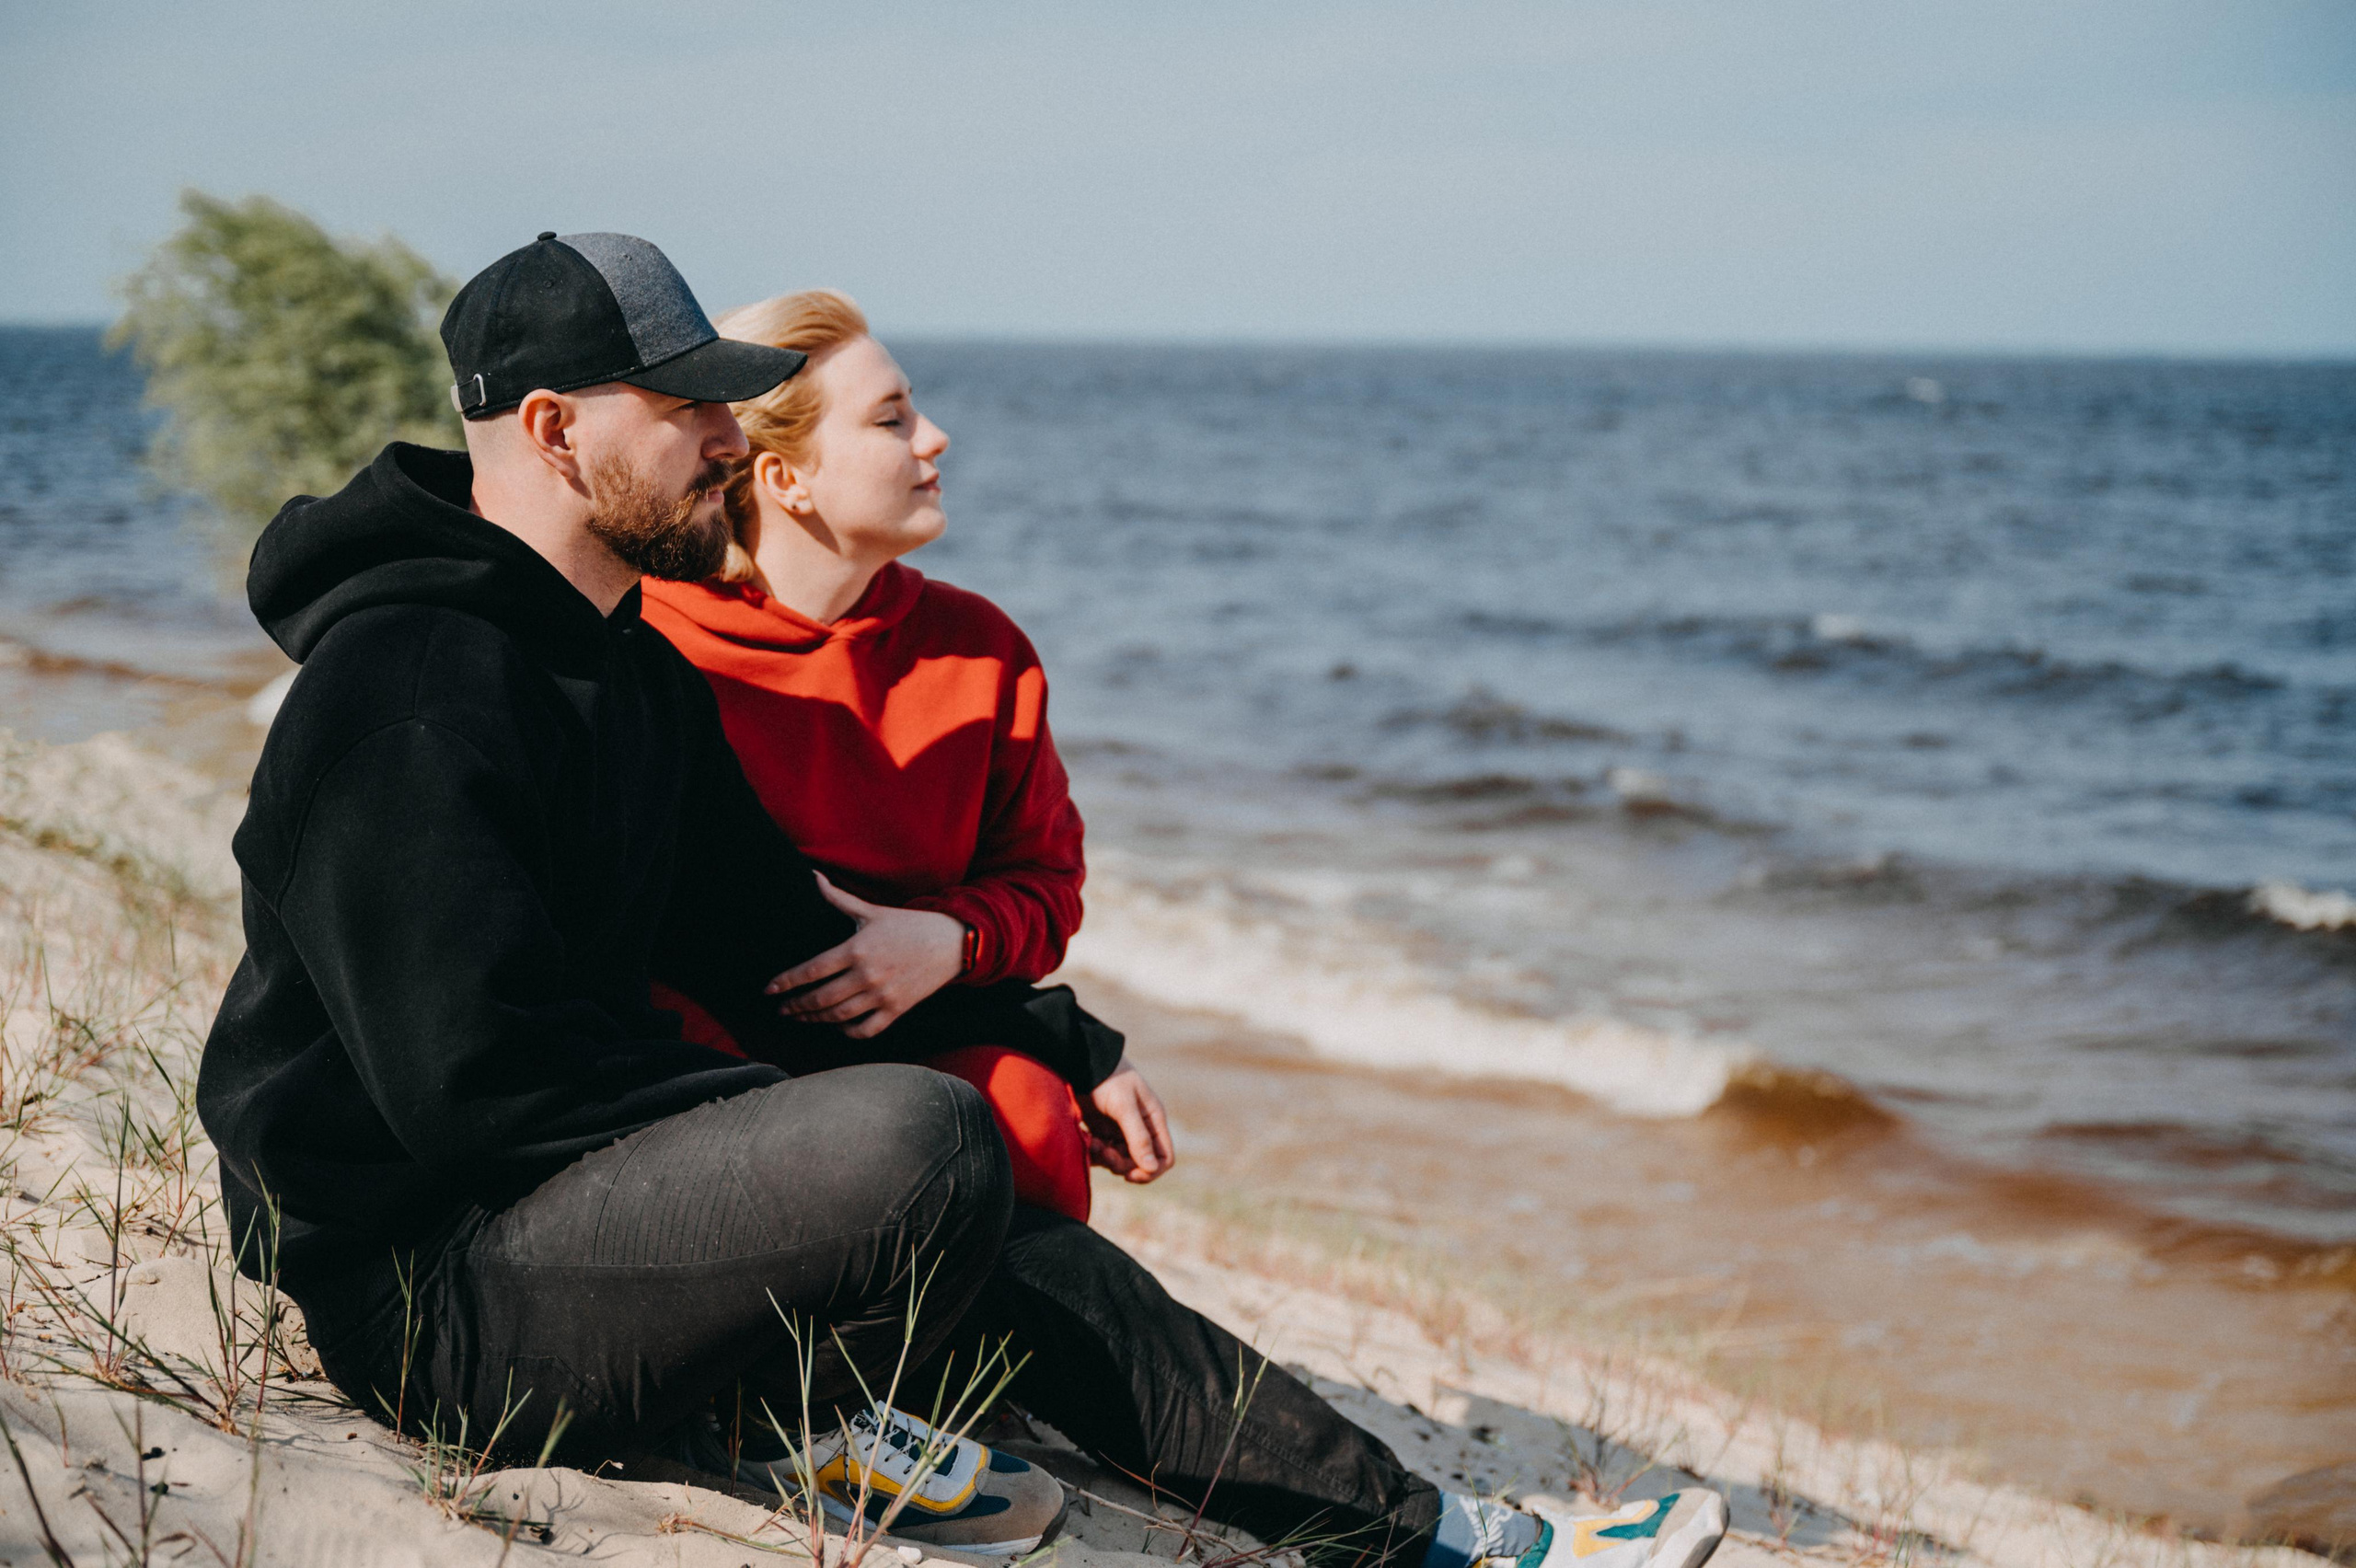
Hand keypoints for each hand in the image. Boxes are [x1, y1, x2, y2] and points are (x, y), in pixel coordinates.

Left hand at [766, 874, 966, 1039]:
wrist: (950, 943)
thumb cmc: (908, 925)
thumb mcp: (872, 911)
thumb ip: (839, 898)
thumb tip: (814, 877)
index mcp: (857, 949)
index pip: (812, 970)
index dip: (787, 982)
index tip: (769, 990)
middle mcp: (867, 975)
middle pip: (820, 998)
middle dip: (796, 1006)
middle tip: (782, 1009)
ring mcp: (882, 995)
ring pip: (839, 1016)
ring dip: (815, 1019)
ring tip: (801, 1017)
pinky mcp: (897, 1009)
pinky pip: (866, 1030)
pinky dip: (848, 1032)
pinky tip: (838, 1026)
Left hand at [1082, 1060, 1174, 1182]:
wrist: (1081, 1063)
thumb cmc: (1107, 1079)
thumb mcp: (1124, 1106)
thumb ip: (1137, 1136)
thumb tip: (1152, 1168)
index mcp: (1154, 1120)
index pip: (1164, 1157)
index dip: (1151, 1171)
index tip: (1130, 1175)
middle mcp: (1141, 1129)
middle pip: (1140, 1164)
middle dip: (1122, 1164)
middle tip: (1103, 1151)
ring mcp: (1122, 1132)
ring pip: (1120, 1161)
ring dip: (1106, 1158)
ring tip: (1093, 1142)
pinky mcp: (1104, 1132)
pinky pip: (1104, 1155)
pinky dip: (1096, 1153)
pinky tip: (1087, 1140)